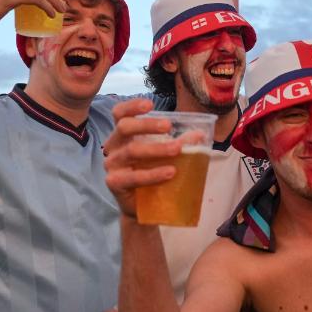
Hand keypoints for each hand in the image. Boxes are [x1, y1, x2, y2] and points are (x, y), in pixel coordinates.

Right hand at [104, 99, 177, 219]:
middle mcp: (113, 147)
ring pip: (131, 151)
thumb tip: (199, 134)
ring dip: (156, 149)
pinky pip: (134, 177)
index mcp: (122, 135)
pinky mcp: (114, 183)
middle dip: (147, 125)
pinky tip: (170, 172)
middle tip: (168, 126)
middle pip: (124, 127)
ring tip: (177, 149)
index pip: (119, 114)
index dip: (131, 106)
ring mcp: (112, 165)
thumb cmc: (150, 174)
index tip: (150, 104)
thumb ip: (177, 143)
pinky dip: (153, 174)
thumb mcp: (162, 155)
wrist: (142, 207)